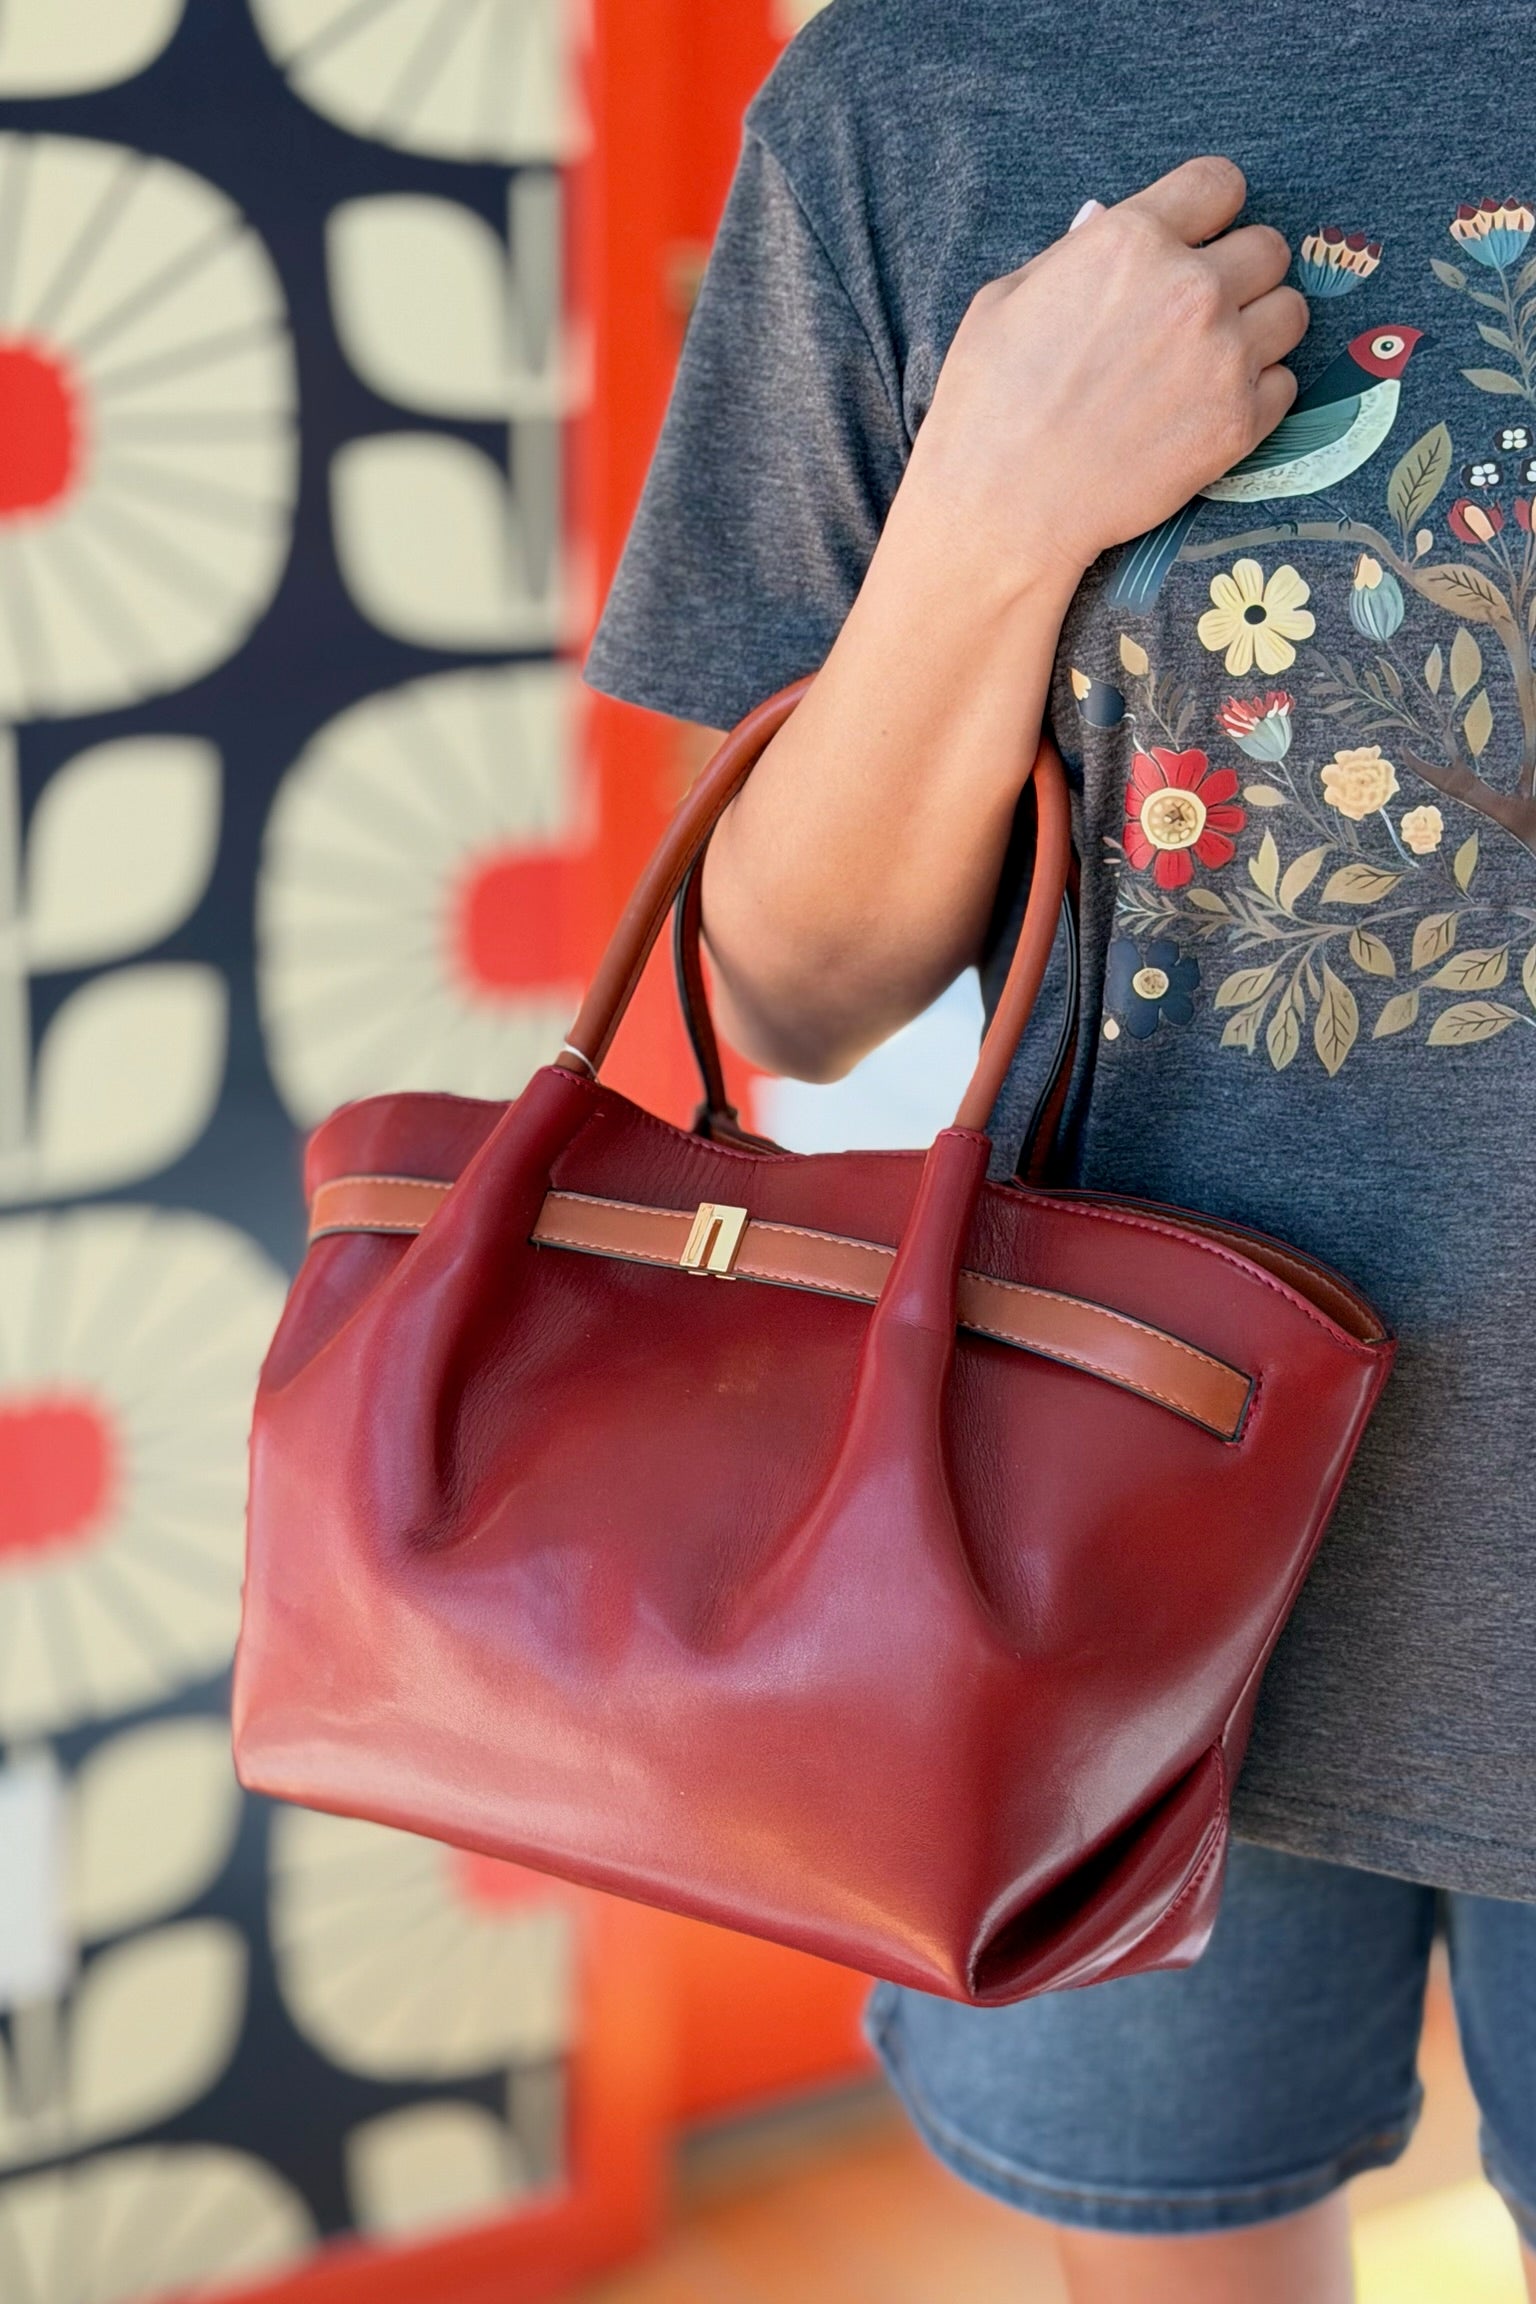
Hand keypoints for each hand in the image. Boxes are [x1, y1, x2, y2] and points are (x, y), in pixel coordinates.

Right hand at [901, 155, 1307, 600]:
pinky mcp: (1238, 424)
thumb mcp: (1008, 299)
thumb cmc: (988, 405)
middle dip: (1239, 271)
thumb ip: (1077, 255)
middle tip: (1201, 309)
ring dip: (1259, 330)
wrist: (1004, 509)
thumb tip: (1111, 230)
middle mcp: (1192, 289)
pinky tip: (1209, 408)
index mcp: (1132, 240)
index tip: (1197, 238)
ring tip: (1213, 359)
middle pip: (1268, 248)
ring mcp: (1224, 358)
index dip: (1208, 212)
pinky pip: (1284, 386)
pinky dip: (1257, 394)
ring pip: (1289, 314)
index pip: (1220, 184)